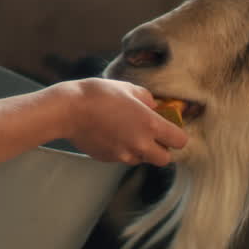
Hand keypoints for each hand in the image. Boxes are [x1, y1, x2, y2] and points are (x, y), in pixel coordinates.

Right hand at [57, 78, 187, 166]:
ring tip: (126, 131)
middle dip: (162, 149)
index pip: (179, 141)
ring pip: (142, 159)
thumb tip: (155, 107)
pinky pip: (123, 158)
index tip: (169, 127)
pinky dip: (123, 149)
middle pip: (165, 159)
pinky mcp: (109, 159)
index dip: (177, 134)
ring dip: (141, 150)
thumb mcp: (129, 89)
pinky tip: (111, 134)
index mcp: (150, 125)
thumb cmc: (99, 95)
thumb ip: (147, 100)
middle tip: (152, 134)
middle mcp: (140, 144)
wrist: (69, 110)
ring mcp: (123, 154)